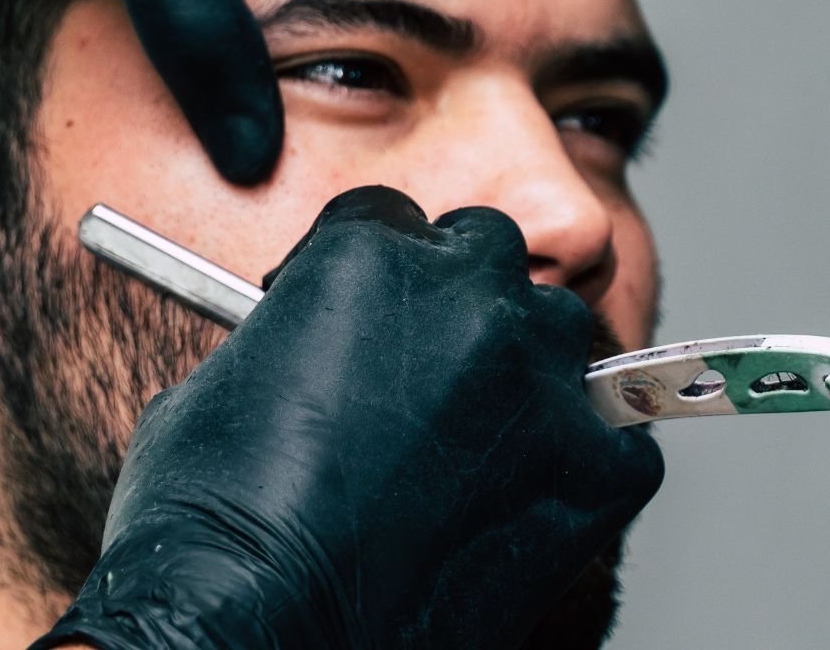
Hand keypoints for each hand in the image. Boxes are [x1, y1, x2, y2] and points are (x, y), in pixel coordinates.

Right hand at [31, 185, 663, 647]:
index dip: (368, 275)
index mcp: (366, 255)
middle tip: (422, 372)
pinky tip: (524, 505)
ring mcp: (540, 380)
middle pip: (487, 252)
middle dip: (456, 298)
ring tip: (475, 443)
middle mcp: (468, 295)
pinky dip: (583, 465)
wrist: (259, 636)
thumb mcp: (216, 389)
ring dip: (522, 369)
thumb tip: (314, 355)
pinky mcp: (596, 470)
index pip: (390, 221)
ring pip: (557, 333)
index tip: (358, 322)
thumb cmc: (211, 525)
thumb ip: (291, 340)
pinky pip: (619, 439)